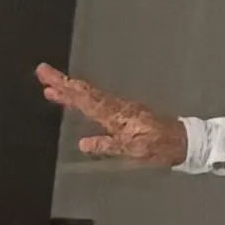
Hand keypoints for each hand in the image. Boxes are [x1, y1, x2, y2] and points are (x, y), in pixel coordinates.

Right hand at [39, 64, 185, 170]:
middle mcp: (115, 107)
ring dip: (71, 90)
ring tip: (52, 89)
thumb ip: (106, 145)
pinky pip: (98, 101)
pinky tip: (77, 100)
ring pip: (90, 96)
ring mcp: (120, 108)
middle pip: (85, 92)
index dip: (64, 88)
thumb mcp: (131, 150)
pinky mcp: (124, 112)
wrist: (181, 141)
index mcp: (114, 115)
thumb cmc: (157, 146)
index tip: (46, 77)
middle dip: (63, 83)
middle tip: (42, 73)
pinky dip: (84, 98)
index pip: (84, 99)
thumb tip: (83, 143)